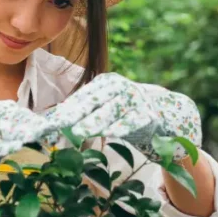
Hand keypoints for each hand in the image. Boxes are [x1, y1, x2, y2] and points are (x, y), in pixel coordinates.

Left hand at [44, 73, 202, 160]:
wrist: (168, 114)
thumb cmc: (129, 113)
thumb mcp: (106, 109)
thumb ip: (85, 114)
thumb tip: (53, 122)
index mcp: (106, 83)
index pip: (81, 98)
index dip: (65, 111)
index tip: (49, 123)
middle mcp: (119, 87)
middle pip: (93, 103)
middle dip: (75, 116)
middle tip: (59, 127)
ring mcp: (136, 99)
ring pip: (111, 111)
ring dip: (95, 122)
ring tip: (79, 131)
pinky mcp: (150, 114)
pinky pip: (134, 121)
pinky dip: (123, 126)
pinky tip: (112, 133)